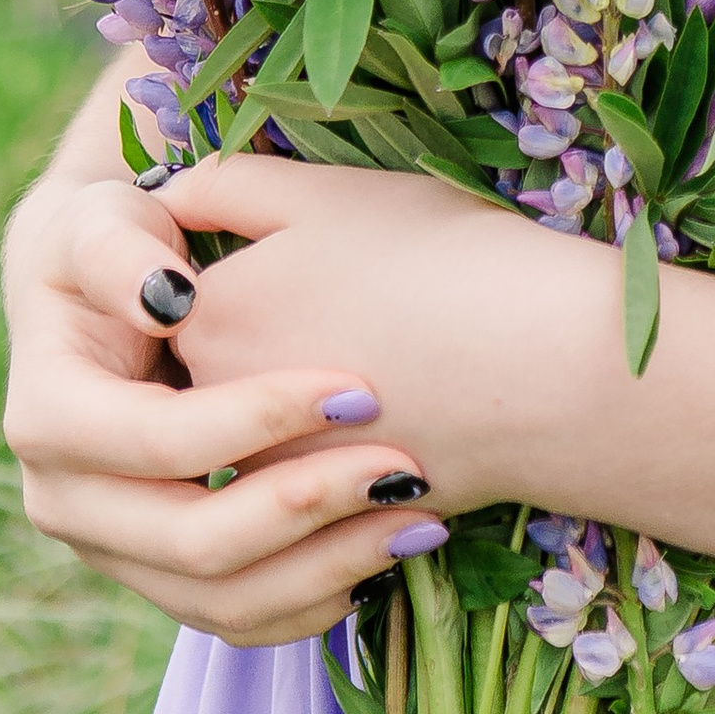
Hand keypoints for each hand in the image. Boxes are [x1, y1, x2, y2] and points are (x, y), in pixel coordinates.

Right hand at [1, 160, 448, 647]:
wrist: (91, 294)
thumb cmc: (108, 241)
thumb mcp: (102, 222)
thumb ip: (120, 249)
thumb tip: (166, 297)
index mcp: (48, 418)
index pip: (160, 442)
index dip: (258, 420)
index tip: (357, 389)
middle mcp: (65, 501)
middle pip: (192, 541)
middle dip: (305, 506)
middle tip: (403, 466)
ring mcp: (110, 549)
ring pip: (219, 599)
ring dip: (324, 565)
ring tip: (415, 518)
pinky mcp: (155, 573)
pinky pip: (235, 617)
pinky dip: (312, 596)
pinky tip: (382, 553)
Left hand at [145, 153, 587, 519]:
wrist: (545, 369)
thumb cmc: (438, 257)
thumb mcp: (327, 191)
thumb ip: (229, 185)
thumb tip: (169, 197)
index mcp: (209, 316)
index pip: (182, 290)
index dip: (245, 259)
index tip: (313, 247)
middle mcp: (217, 411)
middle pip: (212, 366)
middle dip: (265, 336)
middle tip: (358, 294)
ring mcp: (271, 479)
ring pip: (257, 434)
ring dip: (298, 405)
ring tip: (388, 353)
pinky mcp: (328, 528)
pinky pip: (305, 492)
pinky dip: (339, 462)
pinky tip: (403, 414)